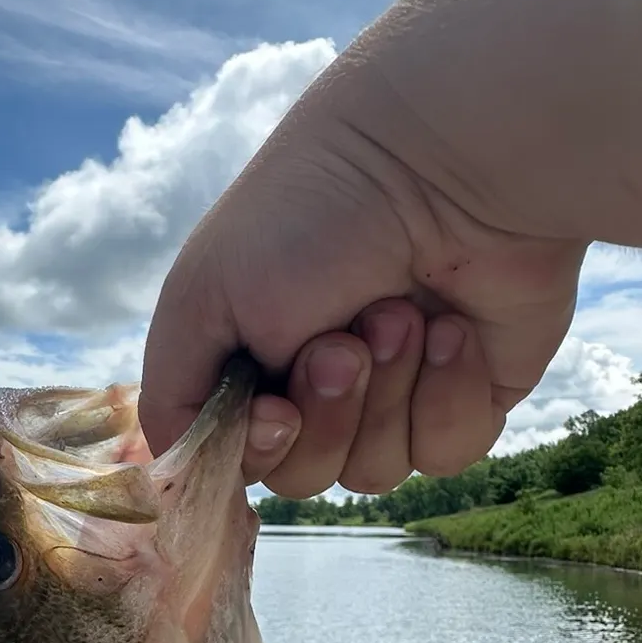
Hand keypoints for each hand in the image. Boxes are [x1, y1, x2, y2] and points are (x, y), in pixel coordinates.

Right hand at [139, 74, 586, 497]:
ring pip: (373, 472)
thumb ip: (175, 401)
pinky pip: (443, 453)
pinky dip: (446, 394)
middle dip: (327, 413)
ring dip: (386, 393)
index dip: (253, 452)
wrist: (440, 165)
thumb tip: (186, 475)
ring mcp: (392, 392)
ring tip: (402, 311)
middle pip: (303, 476)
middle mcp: (314, 381)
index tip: (274, 409)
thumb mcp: (199, 303)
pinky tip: (454, 328)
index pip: (232, 459)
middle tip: (346, 339)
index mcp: (246, 358)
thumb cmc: (306, 217)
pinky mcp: (466, 394)